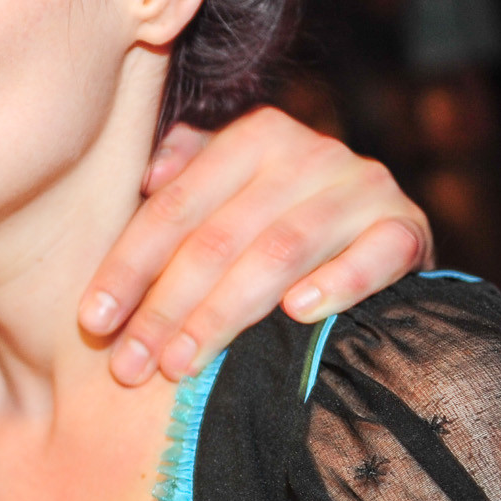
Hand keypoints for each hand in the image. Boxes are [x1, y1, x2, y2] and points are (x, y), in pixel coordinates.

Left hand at [79, 107, 432, 384]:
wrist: (380, 229)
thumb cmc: (278, 216)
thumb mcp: (228, 189)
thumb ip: (184, 176)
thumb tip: (147, 177)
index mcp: (256, 136)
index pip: (175, 207)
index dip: (128, 267)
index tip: (93, 322)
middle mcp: (310, 152)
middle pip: (219, 237)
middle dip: (165, 307)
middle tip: (131, 364)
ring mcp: (362, 188)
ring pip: (280, 252)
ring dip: (224, 314)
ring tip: (182, 363)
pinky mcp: (407, 226)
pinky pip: (374, 256)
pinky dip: (336, 283)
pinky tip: (297, 315)